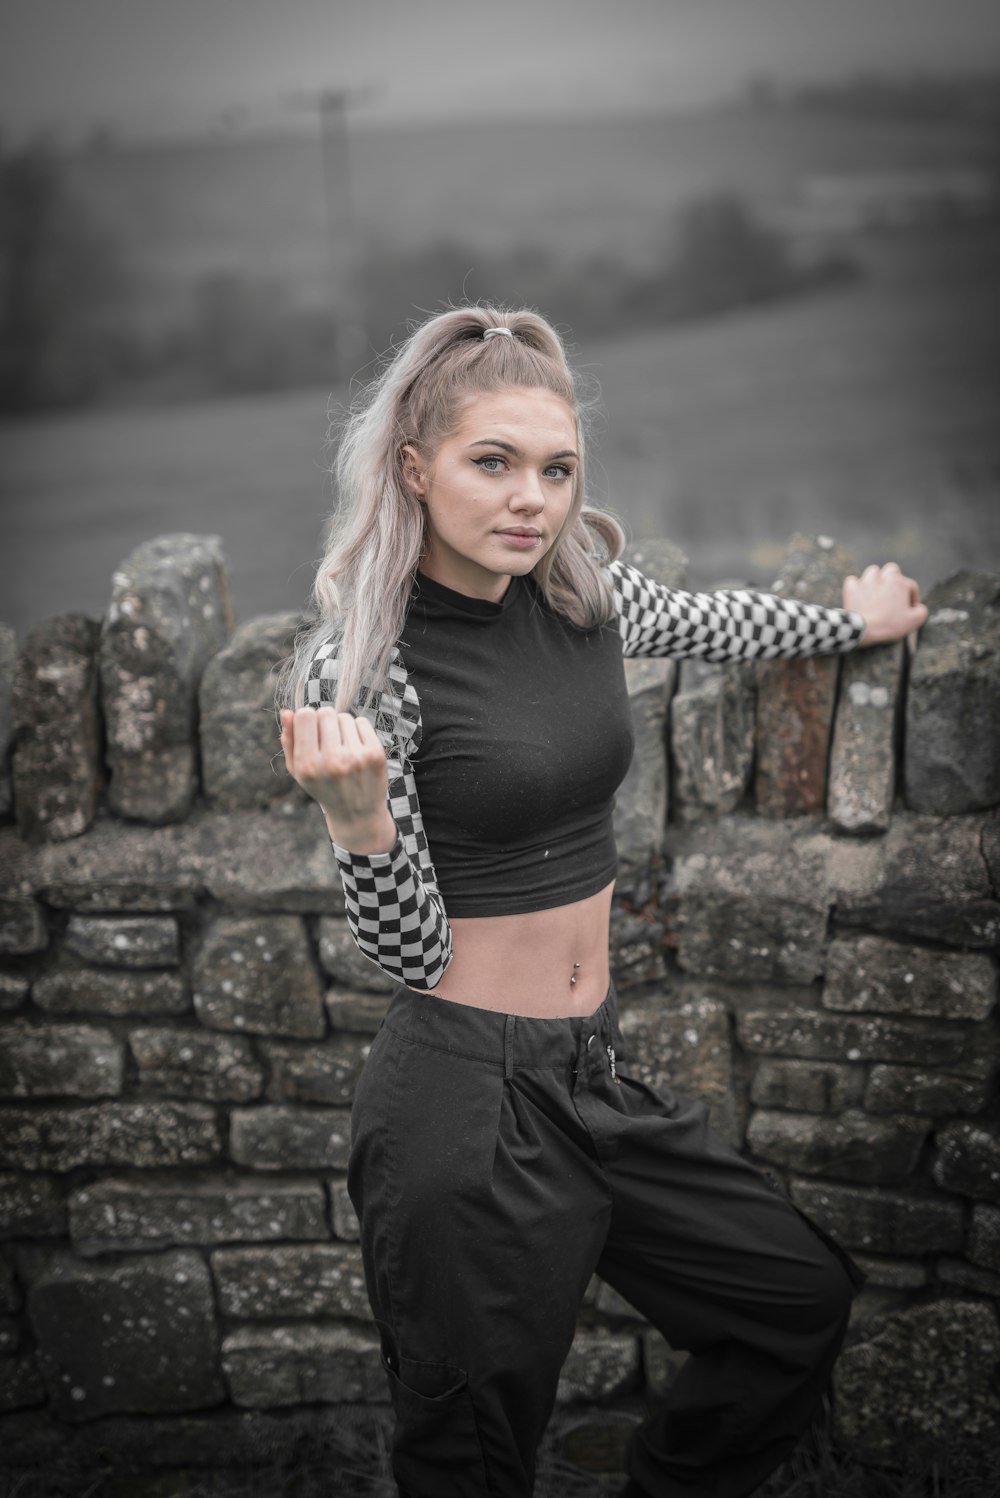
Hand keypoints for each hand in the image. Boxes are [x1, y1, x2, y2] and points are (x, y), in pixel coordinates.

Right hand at [279, 706, 396, 853]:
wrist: (357, 815)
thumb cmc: (323, 787)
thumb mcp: (298, 771)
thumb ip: (289, 741)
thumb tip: (286, 711)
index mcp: (308, 765)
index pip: (305, 715)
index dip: (307, 719)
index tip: (311, 731)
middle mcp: (332, 761)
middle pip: (326, 712)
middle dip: (325, 722)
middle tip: (328, 740)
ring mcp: (356, 758)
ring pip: (344, 717)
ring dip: (342, 727)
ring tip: (342, 747)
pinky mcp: (375, 755)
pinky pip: (362, 722)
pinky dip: (357, 730)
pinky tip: (356, 748)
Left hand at [843, 563, 927, 646]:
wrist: (864, 629)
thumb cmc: (890, 624)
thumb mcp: (914, 621)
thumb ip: (922, 611)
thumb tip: (918, 607)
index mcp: (899, 583)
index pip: (910, 585)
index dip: (912, 597)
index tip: (909, 609)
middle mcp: (883, 577)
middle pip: (892, 570)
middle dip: (894, 579)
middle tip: (893, 593)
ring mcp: (866, 581)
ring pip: (873, 572)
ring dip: (875, 580)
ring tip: (876, 593)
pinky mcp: (851, 588)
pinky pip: (853, 581)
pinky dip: (856, 587)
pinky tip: (860, 596)